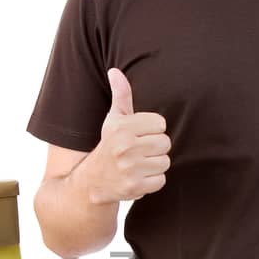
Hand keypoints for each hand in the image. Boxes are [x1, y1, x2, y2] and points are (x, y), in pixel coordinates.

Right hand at [84, 68, 172, 204]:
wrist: (93, 181)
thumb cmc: (109, 145)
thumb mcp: (113, 120)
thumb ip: (121, 95)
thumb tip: (115, 71)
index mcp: (121, 127)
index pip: (160, 124)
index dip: (153, 130)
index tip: (140, 135)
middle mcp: (124, 147)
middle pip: (165, 143)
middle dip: (155, 148)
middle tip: (140, 151)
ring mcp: (129, 168)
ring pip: (165, 162)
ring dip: (155, 165)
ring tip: (139, 164)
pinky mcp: (135, 187)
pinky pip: (161, 180)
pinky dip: (152, 181)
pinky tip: (139, 177)